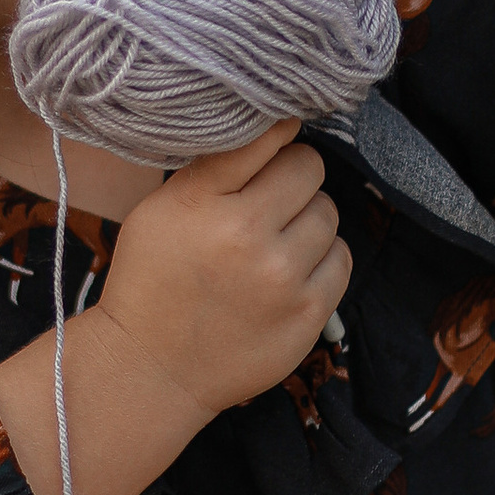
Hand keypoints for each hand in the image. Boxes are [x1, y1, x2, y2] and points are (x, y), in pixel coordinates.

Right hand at [93, 124, 349, 423]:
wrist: (152, 369)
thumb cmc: (153, 280)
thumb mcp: (161, 210)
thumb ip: (214, 167)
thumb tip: (277, 126)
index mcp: (204, 203)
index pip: (267, 137)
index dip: (277, 132)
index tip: (278, 137)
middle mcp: (247, 237)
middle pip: (308, 169)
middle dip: (292, 178)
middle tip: (266, 203)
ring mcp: (283, 279)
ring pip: (328, 213)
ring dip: (307, 220)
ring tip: (273, 243)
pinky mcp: (308, 314)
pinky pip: (341, 259)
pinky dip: (321, 260)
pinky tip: (289, 273)